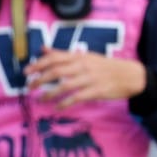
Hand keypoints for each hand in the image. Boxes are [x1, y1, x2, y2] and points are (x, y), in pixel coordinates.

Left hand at [24, 47, 146, 107]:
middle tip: (29, 87)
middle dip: (40, 79)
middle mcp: (83, 66)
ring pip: (65, 86)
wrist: (130, 75)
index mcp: (78, 56)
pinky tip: (57, 108)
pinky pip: (77, 98)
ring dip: (50, 94)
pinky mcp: (96, 91)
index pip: (54, 58)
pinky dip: (65, 103)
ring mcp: (90, 79)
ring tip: (41, 100)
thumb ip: (62, 54)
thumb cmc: (104, 66)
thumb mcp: (84, 56)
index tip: (26, 72)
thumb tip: (43, 49)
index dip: (38, 64)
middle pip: (56, 71)